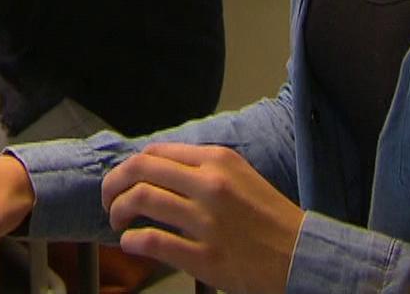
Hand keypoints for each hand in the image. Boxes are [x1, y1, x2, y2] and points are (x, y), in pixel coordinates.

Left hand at [100, 143, 303, 293]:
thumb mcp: (240, 177)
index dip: (130, 166)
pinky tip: (131, 243)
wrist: (301, 255)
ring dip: (119, 211)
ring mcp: (206, 221)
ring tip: (118, 221)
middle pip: (141, 170)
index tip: (124, 179)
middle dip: (114, 184)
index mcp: (219, 161)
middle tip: (109, 199)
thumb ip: (202, 170)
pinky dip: (132, 241)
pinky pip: (153, 241)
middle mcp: (210, 185)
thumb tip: (158, 172)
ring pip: (141, 200)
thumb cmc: (271, 219)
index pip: (156, 152)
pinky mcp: (205, 256)